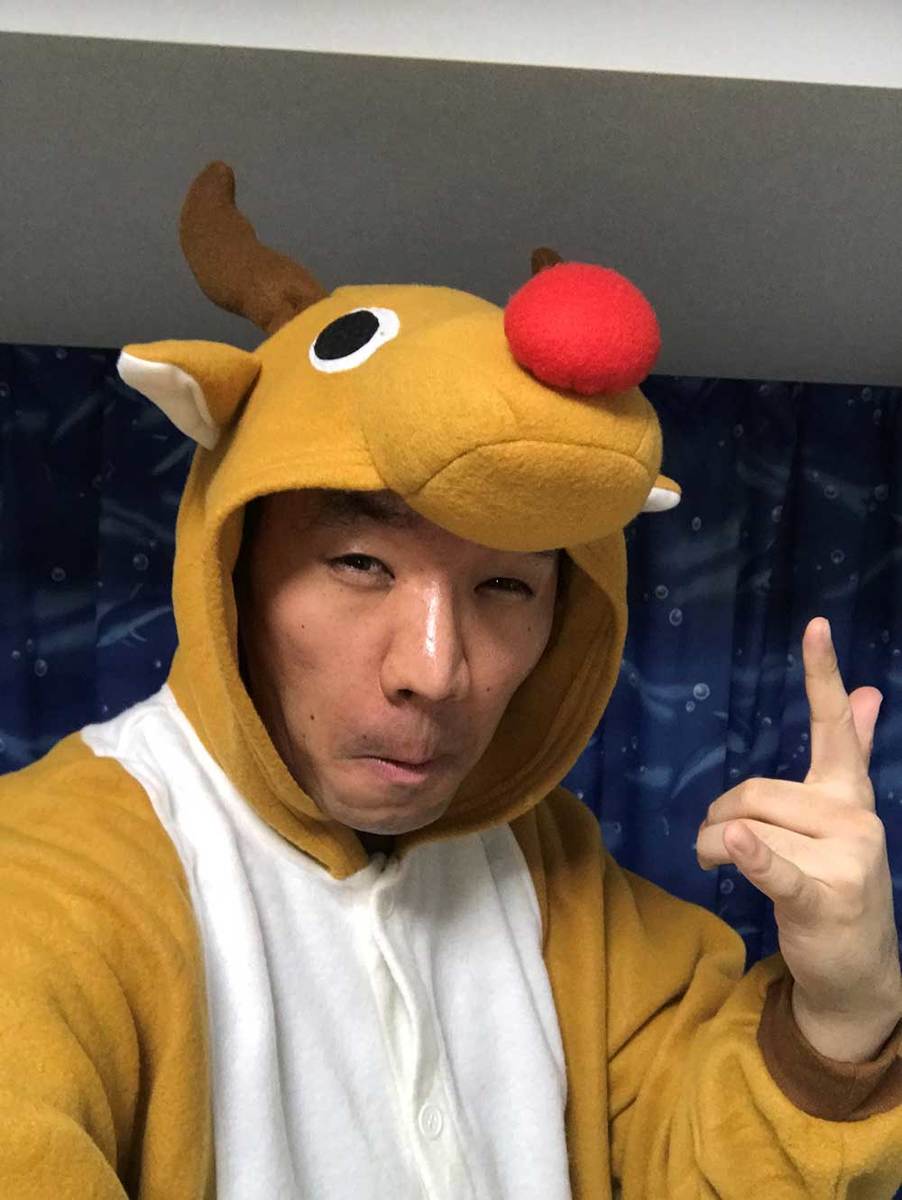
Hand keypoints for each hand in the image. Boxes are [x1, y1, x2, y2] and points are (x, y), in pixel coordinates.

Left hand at [695, 617, 901, 1055]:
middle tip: (717, 846)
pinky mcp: (824, 897)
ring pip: (743, 828)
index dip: (822, 675)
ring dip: (713, 850)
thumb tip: (869, 693)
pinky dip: (752, 857)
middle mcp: (854, 816)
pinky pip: (774, 867)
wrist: (858, 974)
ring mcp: (845, 857)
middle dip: (720, 818)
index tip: (815, 625)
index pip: (835, 727)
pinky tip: (739, 844)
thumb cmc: (834, 885)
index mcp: (850, 794)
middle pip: (753, 792)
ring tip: (723, 869)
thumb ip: (850, 756)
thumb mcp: (840, 819)